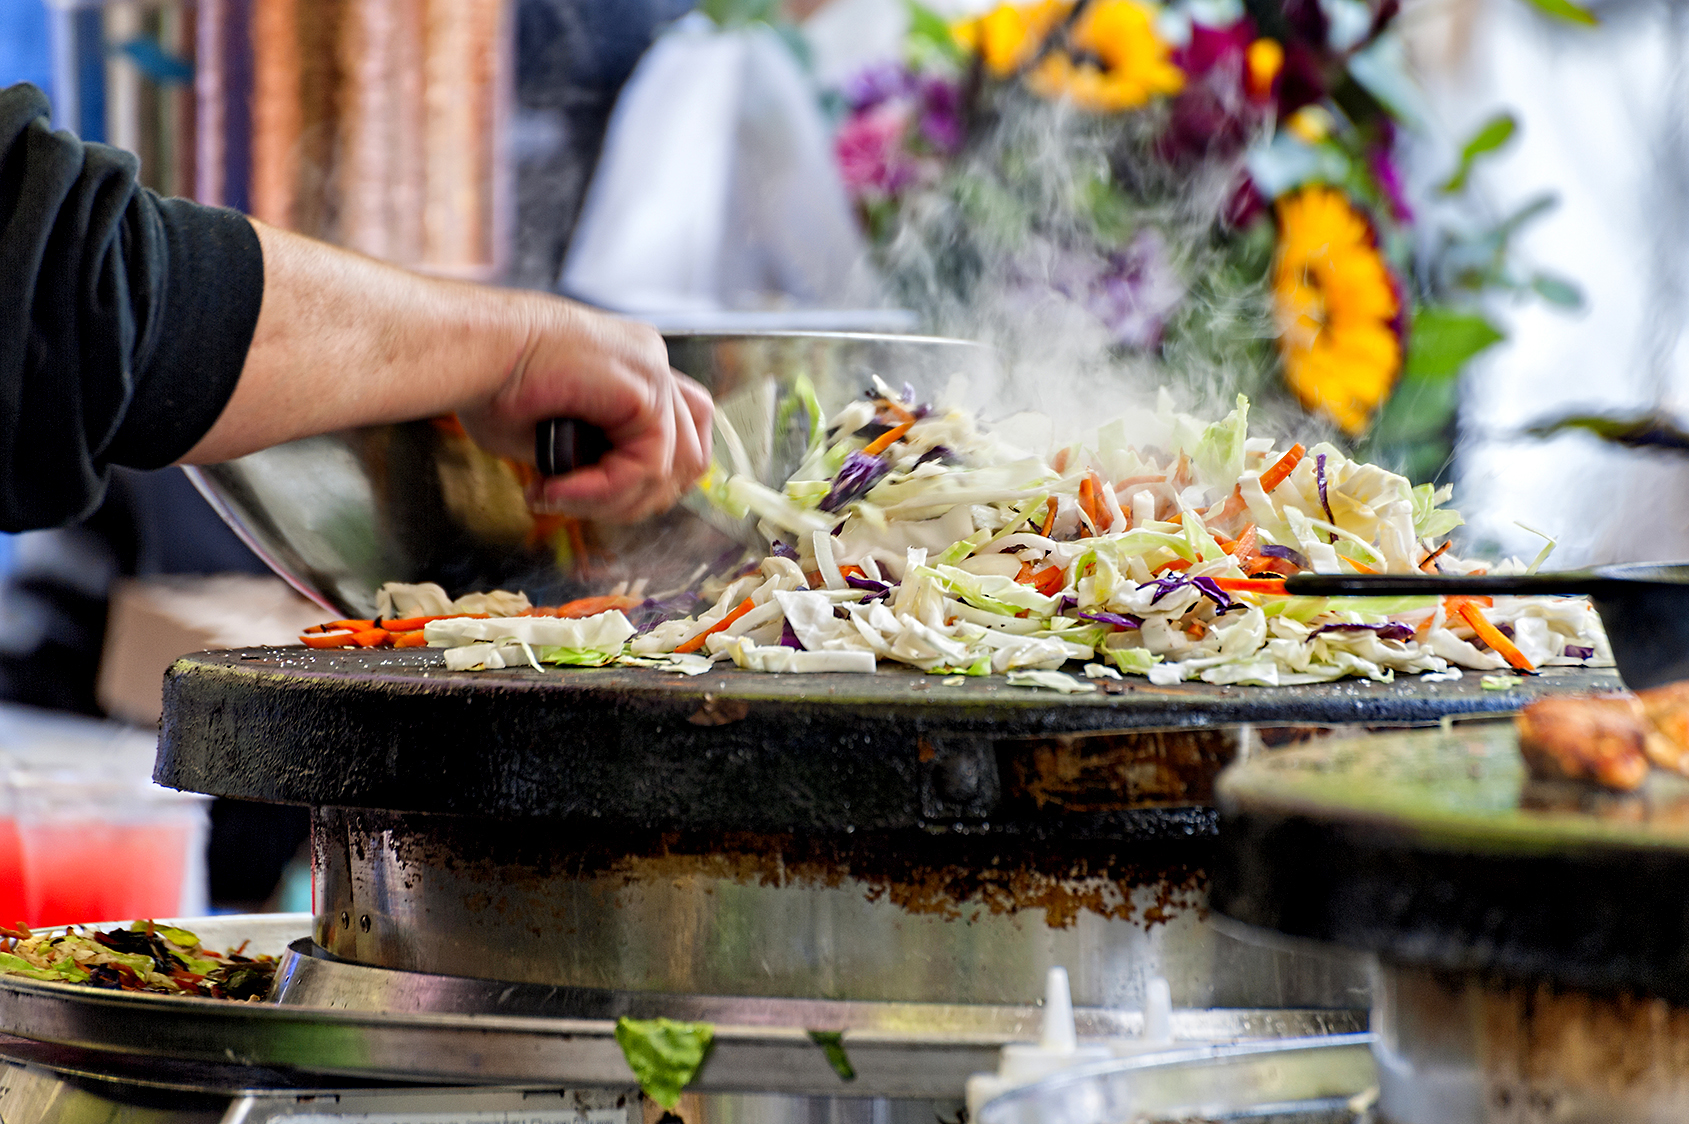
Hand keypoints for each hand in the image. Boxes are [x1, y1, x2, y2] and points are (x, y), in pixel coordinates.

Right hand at [456, 302, 713, 522]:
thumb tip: (609, 495)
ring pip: (674, 467)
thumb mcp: (552, 431)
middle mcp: (651, 362)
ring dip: (616, 500)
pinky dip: (603, 491)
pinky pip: (647, 466)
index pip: (678, 433)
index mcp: (633, 365)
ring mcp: (653, 370)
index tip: (579, 495)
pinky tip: (556, 490)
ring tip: (560, 498)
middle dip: (639, 497)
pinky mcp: (645, 389)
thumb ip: (592, 456)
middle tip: (573, 502)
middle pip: (692, 452)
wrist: (466, 347)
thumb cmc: (488, 382)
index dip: (644, 481)